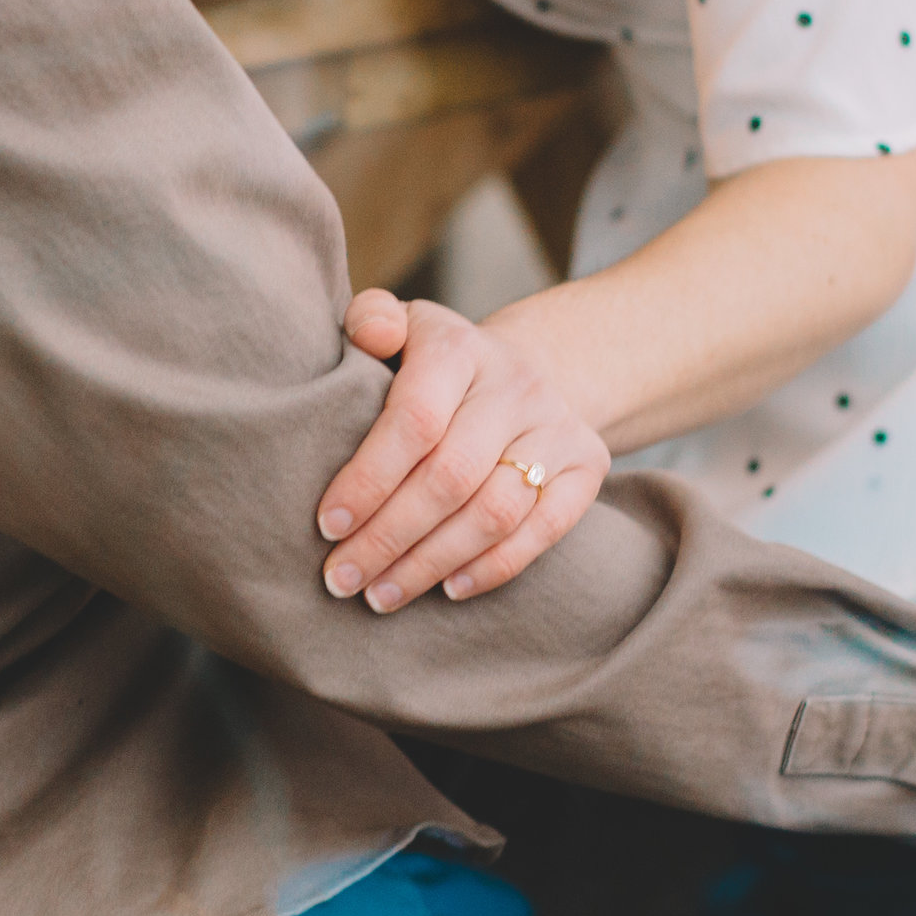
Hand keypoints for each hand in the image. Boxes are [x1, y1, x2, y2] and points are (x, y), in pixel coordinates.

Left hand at [316, 291, 610, 612]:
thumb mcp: (400, 327)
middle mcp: (516, 383)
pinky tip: (447, 589)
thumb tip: (370, 334)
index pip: (415, 420)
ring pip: (494, 512)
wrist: (521, 372)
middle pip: (451, 477)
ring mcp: (557, 426)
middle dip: (388, 537)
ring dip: (431, 563)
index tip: (328, 526)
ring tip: (380, 595)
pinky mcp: (587, 466)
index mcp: (459, 347)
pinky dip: (493, 567)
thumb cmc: (431, 363)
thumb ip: (372, 321)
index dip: (369, 479)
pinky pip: (544, 530)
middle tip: (341, 578)